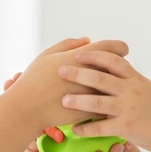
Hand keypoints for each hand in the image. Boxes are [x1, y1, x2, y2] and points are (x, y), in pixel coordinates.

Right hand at [6, 38, 129, 130]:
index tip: (123, 50)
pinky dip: (110, 104)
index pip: (112, 48)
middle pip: (118, 67)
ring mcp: (92, 94)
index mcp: (81, 57)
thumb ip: (69, 44)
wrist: (27, 108)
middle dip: (121, 66)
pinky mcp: (91, 111)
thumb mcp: (47, 55)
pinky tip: (109, 104)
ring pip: (115, 88)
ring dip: (117, 86)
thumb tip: (87, 40)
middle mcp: (90, 74)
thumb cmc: (34, 79)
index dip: (120, 47)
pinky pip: (108, 107)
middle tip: (121, 68)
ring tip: (116, 86)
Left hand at [56, 51, 150, 151]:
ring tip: (62, 100)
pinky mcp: (126, 128)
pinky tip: (74, 130)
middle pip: (100, 77)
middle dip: (78, 73)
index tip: (77, 52)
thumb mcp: (149, 90)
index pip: (112, 60)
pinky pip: (101, 128)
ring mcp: (128, 109)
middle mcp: (131, 90)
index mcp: (136, 79)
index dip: (94, 55)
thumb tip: (116, 71)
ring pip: (96, 101)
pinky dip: (86, 128)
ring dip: (77, 100)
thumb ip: (131, 81)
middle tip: (60, 70)